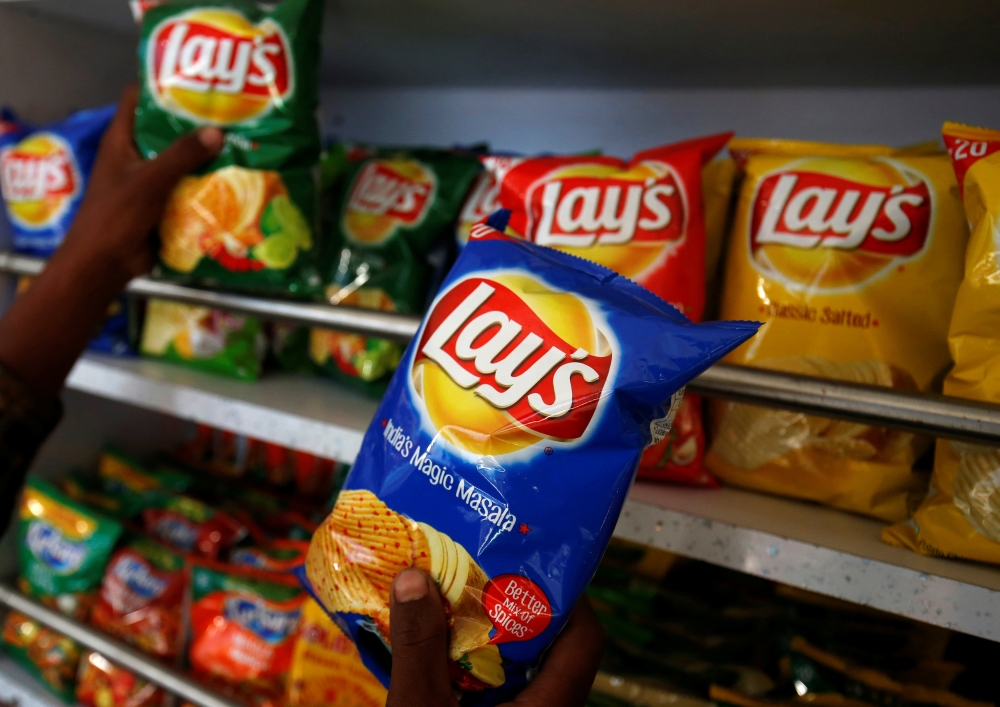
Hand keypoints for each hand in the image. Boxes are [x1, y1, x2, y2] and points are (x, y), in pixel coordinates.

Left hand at [57, 84, 223, 283]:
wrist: (105, 263)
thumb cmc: (116, 215)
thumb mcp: (149, 180)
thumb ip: (181, 155)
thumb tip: (217, 131)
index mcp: (122, 140)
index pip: (138, 98)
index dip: (163, 84)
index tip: (197, 78)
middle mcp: (135, 156)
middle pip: (167, 130)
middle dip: (196, 123)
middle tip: (232, 113)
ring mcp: (149, 181)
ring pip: (181, 161)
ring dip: (205, 157)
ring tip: (241, 143)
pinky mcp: (162, 204)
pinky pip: (187, 188)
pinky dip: (206, 184)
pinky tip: (233, 180)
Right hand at [387, 568, 604, 706]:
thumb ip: (419, 648)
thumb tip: (414, 577)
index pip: (584, 639)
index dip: (567, 595)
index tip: (531, 559)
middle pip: (545, 648)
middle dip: (508, 608)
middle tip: (473, 571)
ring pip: (511, 672)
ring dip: (479, 640)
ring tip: (444, 603)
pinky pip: (487, 694)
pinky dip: (463, 671)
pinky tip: (428, 656)